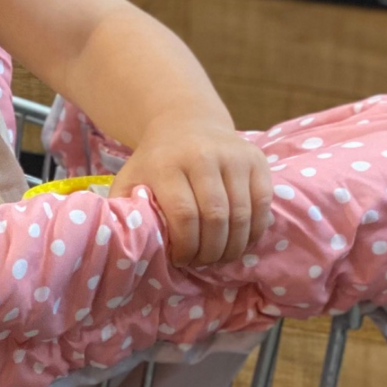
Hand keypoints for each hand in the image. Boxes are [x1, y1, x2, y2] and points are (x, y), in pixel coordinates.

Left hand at [111, 114, 272, 267]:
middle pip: (216, 217)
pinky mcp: (256, 159)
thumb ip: (124, 208)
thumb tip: (124, 244)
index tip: (181, 260)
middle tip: (203, 263)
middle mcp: (202, 156)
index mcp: (167, 163)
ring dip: (233, 246)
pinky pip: (262, 205)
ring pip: (241, 215)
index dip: (186, 245)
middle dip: (210, 251)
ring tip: (220, 258)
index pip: (184, 215)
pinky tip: (239, 242)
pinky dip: (253, 231)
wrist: (186, 122)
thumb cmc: (156, 161)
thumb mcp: (131, 178)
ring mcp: (233, 156)